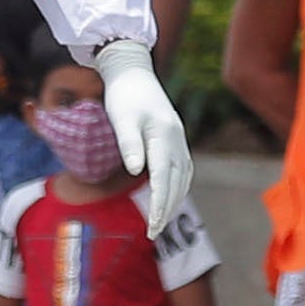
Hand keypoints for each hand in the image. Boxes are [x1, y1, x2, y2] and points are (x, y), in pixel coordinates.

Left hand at [93, 38, 192, 230]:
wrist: (133, 71)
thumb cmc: (123, 95)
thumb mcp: (121, 118)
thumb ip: (129, 144)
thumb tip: (135, 171)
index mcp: (163, 135)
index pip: (163, 179)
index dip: (159, 206)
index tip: (153, 228)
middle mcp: (176, 139)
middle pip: (176, 183)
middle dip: (167, 210)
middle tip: (153, 233)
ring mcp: (179, 138)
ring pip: (182, 177)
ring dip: (174, 200)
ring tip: (160, 220)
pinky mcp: (176, 138)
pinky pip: (183, 168)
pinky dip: (178, 186)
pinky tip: (170, 196)